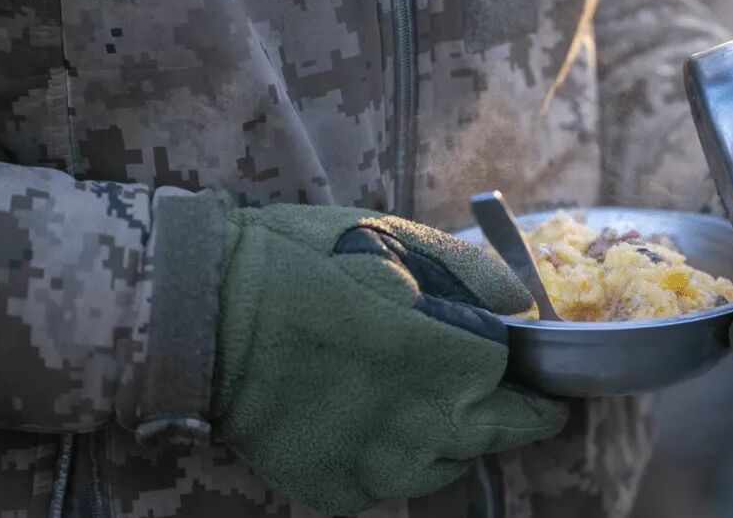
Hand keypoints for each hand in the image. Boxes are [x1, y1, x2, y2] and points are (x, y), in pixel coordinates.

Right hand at [210, 205, 566, 513]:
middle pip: (505, 433)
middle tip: (488, 383)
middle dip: (510, 408)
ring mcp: (383, 467)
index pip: (529, 383)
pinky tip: (365, 413)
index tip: (526, 363)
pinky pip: (391, 481)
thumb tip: (524, 307)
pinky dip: (393, 453)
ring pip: (451, 463)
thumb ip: (476, 275)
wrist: (203, 313)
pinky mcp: (341, 492)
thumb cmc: (302, 262)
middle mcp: (429, 427)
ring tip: (415, 392)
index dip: (528, 368)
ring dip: (450, 433)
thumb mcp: (396, 239)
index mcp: (454, 361)